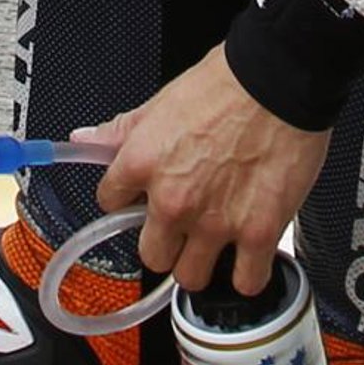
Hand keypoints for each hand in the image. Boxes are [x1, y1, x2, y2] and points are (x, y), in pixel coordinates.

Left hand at [87, 45, 330, 294]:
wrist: (278, 81)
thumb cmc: (226, 84)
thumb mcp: (161, 101)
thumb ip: (122, 130)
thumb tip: (85, 139)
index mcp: (143, 163)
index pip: (110, 202)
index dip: (127, 200)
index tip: (140, 198)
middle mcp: (174, 200)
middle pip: (151, 255)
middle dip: (165, 242)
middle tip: (182, 225)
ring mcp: (215, 223)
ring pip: (191, 278)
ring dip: (202, 262)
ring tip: (215, 242)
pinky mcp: (258, 234)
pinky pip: (245, 283)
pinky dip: (247, 274)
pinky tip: (249, 255)